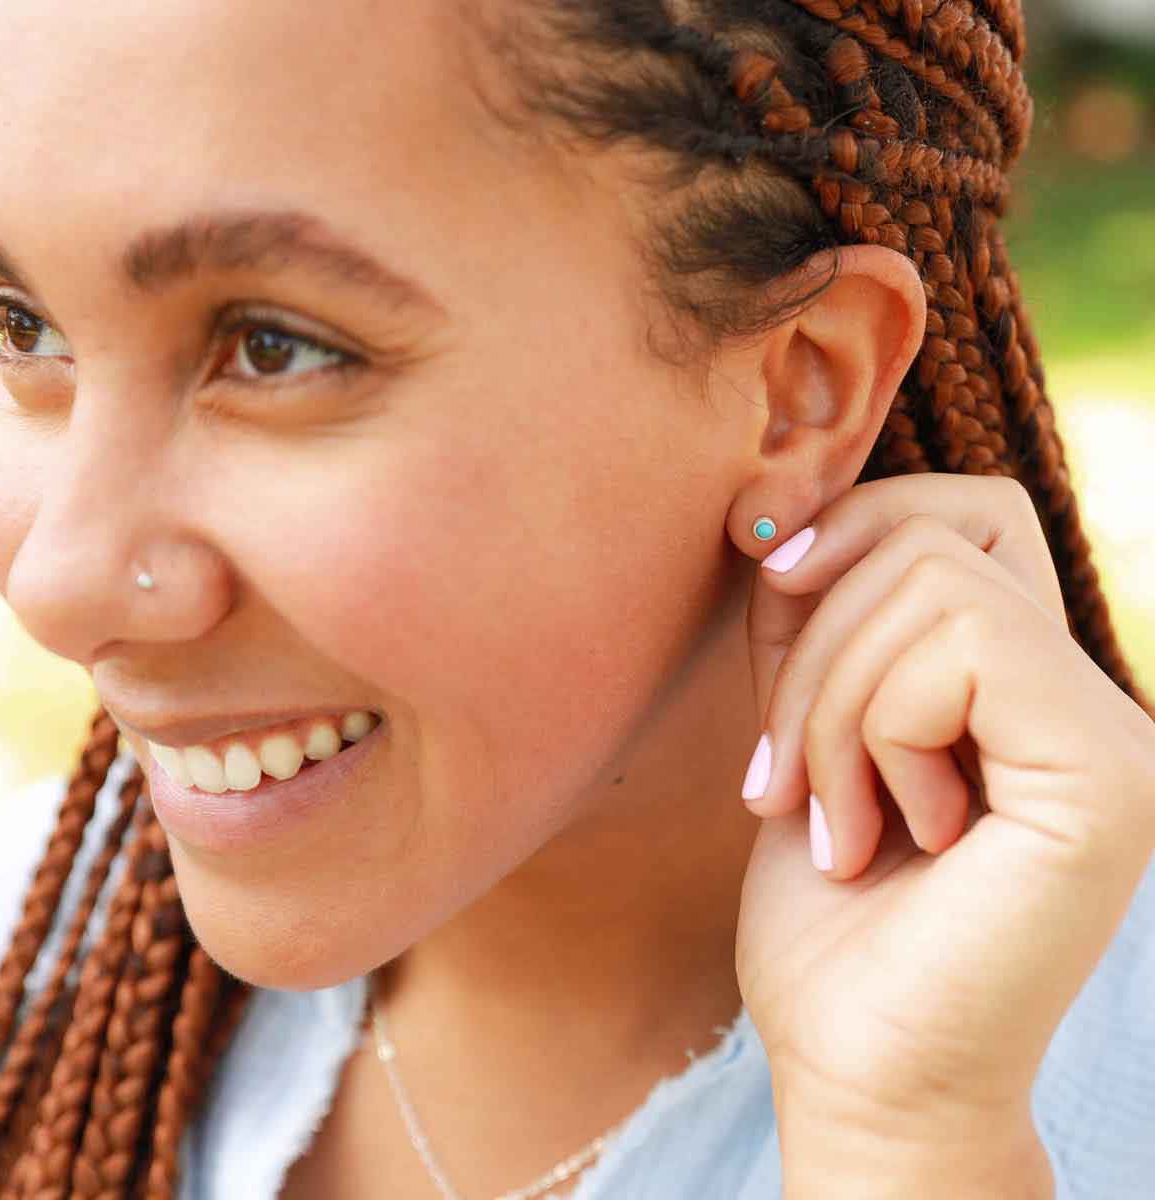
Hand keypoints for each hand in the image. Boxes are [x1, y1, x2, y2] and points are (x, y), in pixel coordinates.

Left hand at [732, 475, 1154, 1180]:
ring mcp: (1109, 733)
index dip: (857, 522)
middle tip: (783, 778)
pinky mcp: (1105, 775)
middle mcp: (1087, 698)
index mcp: (1024, 686)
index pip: (965, 515)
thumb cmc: (827, 915)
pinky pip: (961, 650)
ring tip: (829, 818)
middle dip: (814, 642)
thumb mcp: (802, 726)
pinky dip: (877, 732)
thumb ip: (816, 620)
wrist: (856, 1065)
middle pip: (934, 536)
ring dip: (831, 704)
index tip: (771, 585)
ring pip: (932, 583)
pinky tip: (885, 834)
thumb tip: (782, 510)